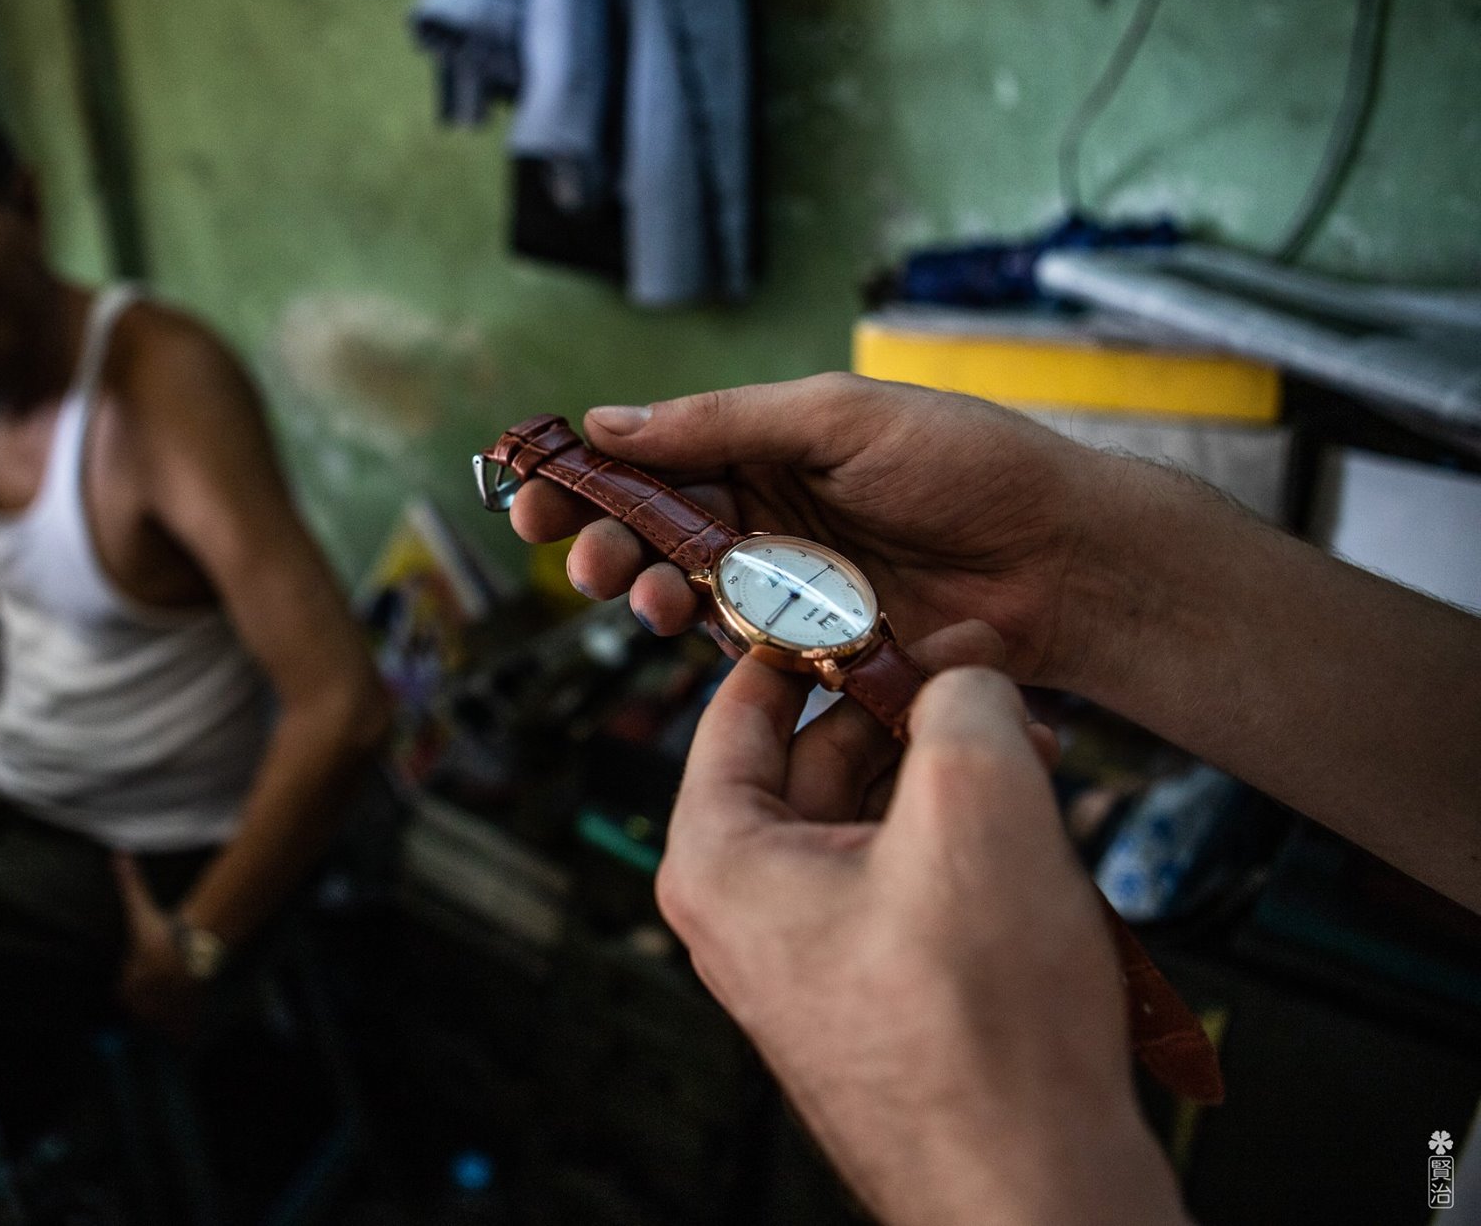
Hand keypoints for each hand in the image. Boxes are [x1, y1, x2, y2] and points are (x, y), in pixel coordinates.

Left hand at [112, 853, 204, 1038]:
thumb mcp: (142, 908)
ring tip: (176, 994)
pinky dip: (184, 1032)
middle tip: (165, 979)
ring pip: (160, 1023)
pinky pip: (181, 1036)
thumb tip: (117, 853)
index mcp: (128, 985)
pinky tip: (188, 1016)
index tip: (149, 966)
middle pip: (142, 1008)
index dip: (137, 977)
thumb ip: (128, 881)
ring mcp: (163, 1017)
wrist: (198, 947)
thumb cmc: (166, 929)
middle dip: (151, 996)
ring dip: (166, 1013)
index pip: (124, 991)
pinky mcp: (185, 1024)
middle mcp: (142, 1005)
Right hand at [509, 375, 1128, 688]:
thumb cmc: (970, 465)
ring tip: (641, 597)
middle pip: (652, 531)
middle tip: (576, 557)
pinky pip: (738, 645)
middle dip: (603, 543)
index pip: (653, 457)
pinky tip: (696, 628)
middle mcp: (766, 514)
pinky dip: (708, 637)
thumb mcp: (839, 417)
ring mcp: (788, 582)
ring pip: (684, 592)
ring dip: (646, 594)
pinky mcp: (814, 645)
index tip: (530, 491)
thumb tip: (608, 422)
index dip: (587, 475)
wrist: (1066, 562)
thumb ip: (723, 423)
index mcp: (766, 446)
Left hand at [655, 624, 1186, 1224]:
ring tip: (1024, 736)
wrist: (1036, 1191)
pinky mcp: (874, 987)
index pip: (734, 703)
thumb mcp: (978, 808)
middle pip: (809, 755)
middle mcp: (746, 909)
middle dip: (899, 704)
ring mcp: (809, 954)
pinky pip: (902, 873)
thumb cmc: (983, 1041)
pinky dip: (958, 831)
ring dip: (942, 767)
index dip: (801, 634)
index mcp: (720, 861)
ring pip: (866, 814)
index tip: (854, 591)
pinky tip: (1030, 811)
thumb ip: (962, 701)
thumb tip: (965, 674)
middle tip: (976, 664)